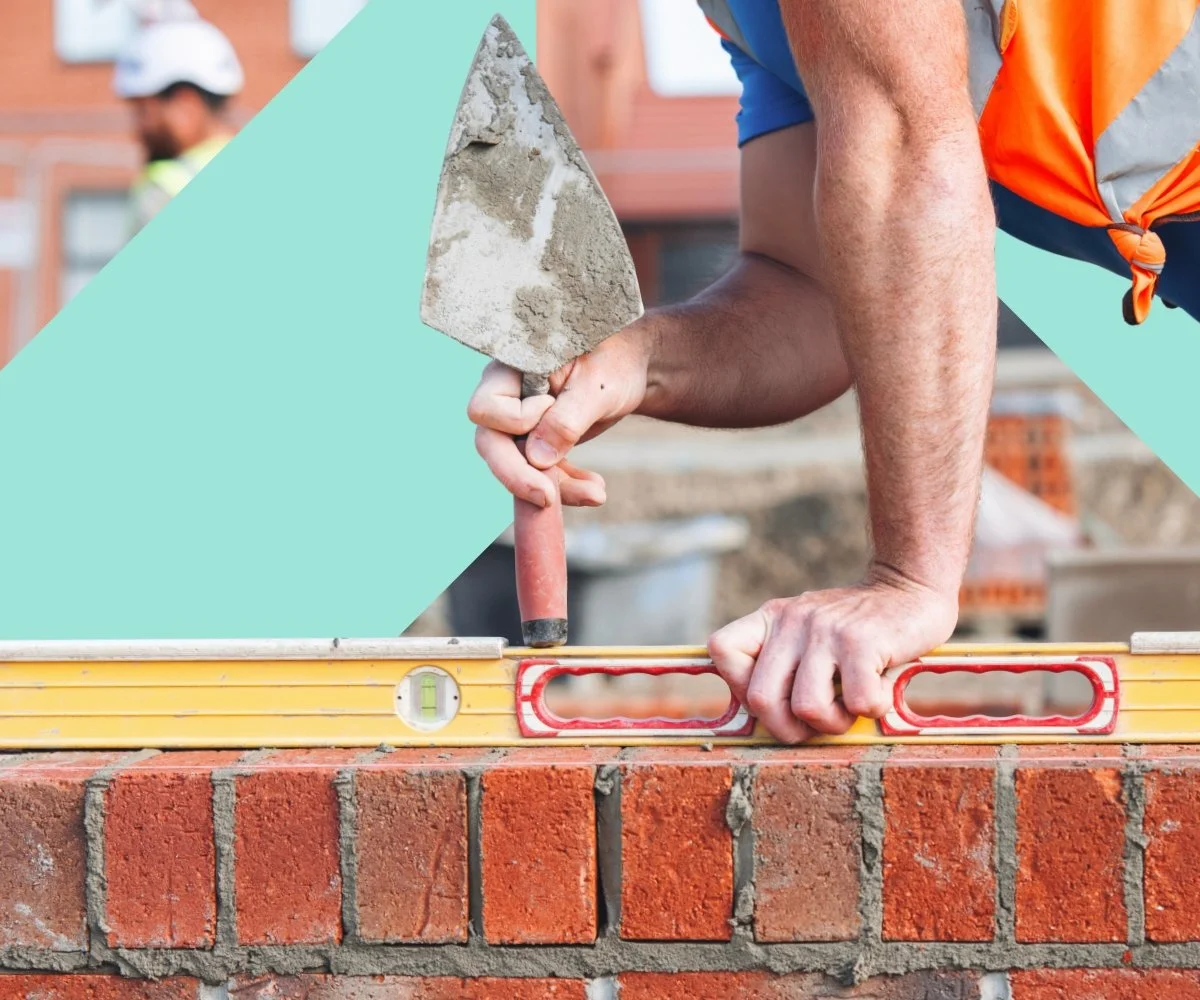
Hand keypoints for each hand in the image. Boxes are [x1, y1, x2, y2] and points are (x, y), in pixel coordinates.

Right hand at [467, 324, 650, 507]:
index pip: (486, 408)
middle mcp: (507, 396)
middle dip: (520, 475)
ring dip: (554, 486)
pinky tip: (595, 490)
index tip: (550, 407)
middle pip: (491, 443)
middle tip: (547, 499)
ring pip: (518, 465)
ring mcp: (520, 421)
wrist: (631, 367)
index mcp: (511, 370)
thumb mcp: (595, 388)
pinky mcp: (538, 441)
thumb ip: (565, 421)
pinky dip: (566, 485)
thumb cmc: (613, 362)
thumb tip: (536, 460)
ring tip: (596, 494)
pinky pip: (541, 471)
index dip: (516, 420)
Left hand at [708, 567, 957, 742]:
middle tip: (815, 723)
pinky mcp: (862, 642)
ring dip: (833, 723)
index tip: (774, 697)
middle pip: (760, 698)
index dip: (739, 686)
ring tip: (851, 707)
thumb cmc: (858, 629)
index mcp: (771, 619)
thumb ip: (783, 664)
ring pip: (806, 707)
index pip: (721, 649)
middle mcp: (792, 621)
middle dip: (787, 728)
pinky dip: (871, 710)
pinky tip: (878, 693)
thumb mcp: (807, 632)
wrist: (910, 588)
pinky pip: (856, 703)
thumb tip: (767, 720)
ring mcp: (825, 631)